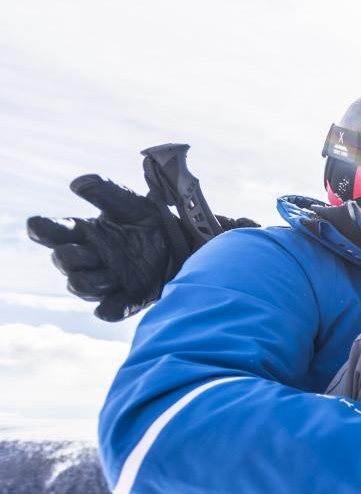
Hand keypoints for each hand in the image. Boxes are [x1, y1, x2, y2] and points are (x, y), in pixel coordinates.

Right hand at [26, 162, 253, 321]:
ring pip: (81, 287)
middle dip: (68, 258)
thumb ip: (105, 191)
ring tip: (105, 276)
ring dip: (85, 283)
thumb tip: (77, 183)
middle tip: (86, 252)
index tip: (40, 226)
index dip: (42, 229)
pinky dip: (108, 310)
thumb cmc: (150, 221)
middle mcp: (91, 257)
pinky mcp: (129, 297)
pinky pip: (110, 310)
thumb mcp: (130, 203)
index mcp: (85, 232)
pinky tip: (111, 307)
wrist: (186, 242)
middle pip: (64, 261)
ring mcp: (108, 279)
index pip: (51, 231)